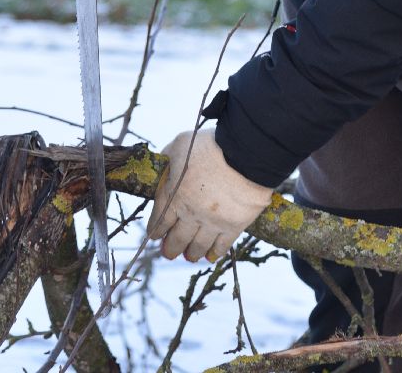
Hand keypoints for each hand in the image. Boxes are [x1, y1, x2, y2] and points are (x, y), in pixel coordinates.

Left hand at [146, 126, 273, 260]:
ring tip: (189, 257)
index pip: (160, 220)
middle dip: (170, 248)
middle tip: (168, 253)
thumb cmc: (212, 145)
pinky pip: (222, 246)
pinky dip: (215, 253)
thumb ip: (169, 157)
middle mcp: (190, 213)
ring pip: (197, 246)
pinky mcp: (234, 225)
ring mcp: (212, 222)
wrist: (246, 153)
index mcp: (174, 194)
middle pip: (177, 239)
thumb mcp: (181, 144)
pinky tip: (211, 256)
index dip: (156, 230)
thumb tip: (164, 164)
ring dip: (191, 253)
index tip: (155, 235)